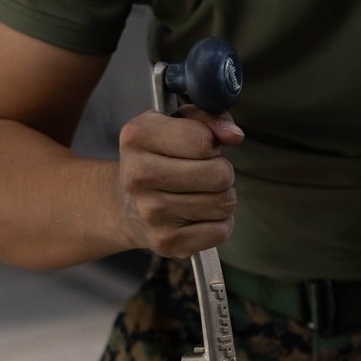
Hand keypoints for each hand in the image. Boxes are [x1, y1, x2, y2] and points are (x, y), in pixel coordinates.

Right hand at [117, 104, 242, 257]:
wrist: (126, 205)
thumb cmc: (160, 157)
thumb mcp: (177, 123)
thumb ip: (209, 118)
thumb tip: (233, 134)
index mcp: (138, 137)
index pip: (205, 140)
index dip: (212, 143)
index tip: (200, 147)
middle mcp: (139, 176)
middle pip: (220, 174)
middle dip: (221, 171)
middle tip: (203, 173)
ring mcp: (151, 213)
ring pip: (224, 202)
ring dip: (221, 197)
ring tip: (199, 193)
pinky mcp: (167, 242)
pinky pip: (221, 231)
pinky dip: (218, 223)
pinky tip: (198, 215)